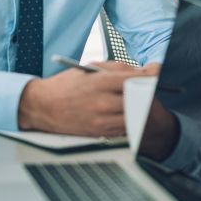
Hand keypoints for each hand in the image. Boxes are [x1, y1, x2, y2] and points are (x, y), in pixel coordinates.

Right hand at [18, 63, 154, 136]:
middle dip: (147, 92)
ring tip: (139, 100)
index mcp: (101, 82)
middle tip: (150, 88)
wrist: (43, 106)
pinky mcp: (99, 132)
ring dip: (140, 107)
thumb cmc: (67, 85)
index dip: (150, 76)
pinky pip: (124, 127)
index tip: (157, 75)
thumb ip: (120, 68)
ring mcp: (102, 120)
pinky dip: (129, 119)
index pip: (135, 79)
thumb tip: (143, 71)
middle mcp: (103, 102)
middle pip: (139, 99)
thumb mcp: (92, 67)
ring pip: (134, 115)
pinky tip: (126, 112)